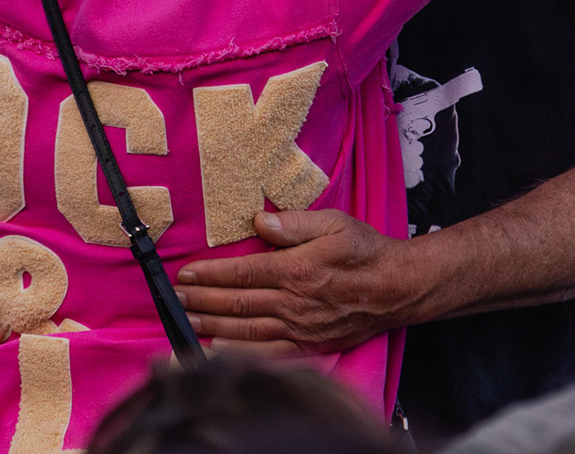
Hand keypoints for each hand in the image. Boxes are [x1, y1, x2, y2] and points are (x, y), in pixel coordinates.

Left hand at [173, 210, 420, 354]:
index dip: (210, 274)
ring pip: (246, 330)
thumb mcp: (335, 223)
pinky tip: (219, 349)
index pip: (242, 273)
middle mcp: (294, 303)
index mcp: (297, 270)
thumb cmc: (366, 251)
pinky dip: (240, 352)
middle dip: (201, 300)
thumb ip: (295, 223)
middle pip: (237, 303)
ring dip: (211, 325)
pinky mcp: (310, 344)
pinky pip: (268, 352)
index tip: (186, 272)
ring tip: (186, 320)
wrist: (398, 288)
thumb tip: (260, 222)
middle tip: (176, 297)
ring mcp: (301, 327)